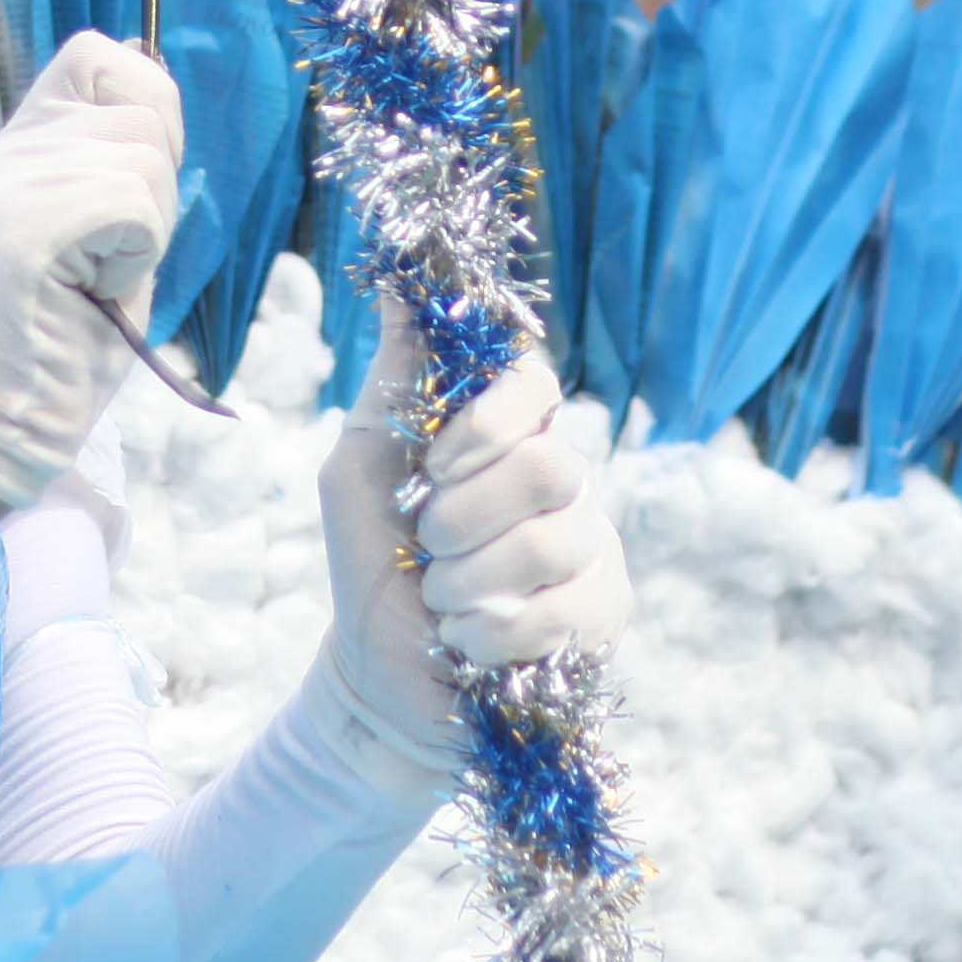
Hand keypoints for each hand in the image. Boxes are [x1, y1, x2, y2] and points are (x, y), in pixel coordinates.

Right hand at [0, 33, 183, 509]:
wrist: (11, 419)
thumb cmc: (70, 333)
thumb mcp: (103, 226)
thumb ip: (116, 155)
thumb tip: (153, 74)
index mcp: (16, 146)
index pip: (96, 55)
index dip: (148, 102)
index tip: (140, 181)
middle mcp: (0, 154)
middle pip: (140, 111)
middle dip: (158, 188)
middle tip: (113, 253)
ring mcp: (1, 187)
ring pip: (142, 159)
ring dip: (148, 229)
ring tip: (99, 274)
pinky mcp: (16, 229)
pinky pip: (129, 204)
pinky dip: (136, 252)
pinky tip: (95, 287)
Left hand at [317, 308, 627, 775]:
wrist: (377, 677)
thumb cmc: (370, 562)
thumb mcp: (359, 467)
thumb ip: (392, 384)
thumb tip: (398, 284)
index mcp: (504, 433)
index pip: (535, 381)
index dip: (491, 420)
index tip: (434, 465)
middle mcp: (559, 478)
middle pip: (550, 465)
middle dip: (465, 517)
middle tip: (425, 547)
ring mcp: (589, 543)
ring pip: (554, 541)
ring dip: (470, 582)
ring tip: (441, 600)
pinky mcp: (602, 610)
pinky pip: (566, 609)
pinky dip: (496, 632)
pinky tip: (470, 642)